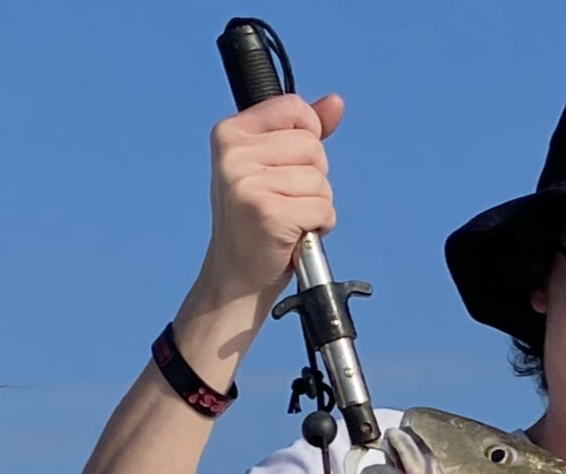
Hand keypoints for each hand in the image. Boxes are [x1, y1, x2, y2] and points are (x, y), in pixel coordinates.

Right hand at [193, 93, 344, 312]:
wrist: (234, 279)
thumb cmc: (253, 222)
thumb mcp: (270, 165)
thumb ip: (301, 129)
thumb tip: (335, 103)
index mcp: (229, 134)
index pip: (293, 107)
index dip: (307, 136)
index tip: (288, 166)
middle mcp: (233, 156)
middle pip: (312, 145)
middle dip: (312, 176)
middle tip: (284, 201)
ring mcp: (248, 186)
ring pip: (320, 179)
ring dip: (316, 205)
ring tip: (288, 220)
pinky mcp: (269, 214)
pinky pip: (323, 207)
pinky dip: (319, 225)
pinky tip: (294, 235)